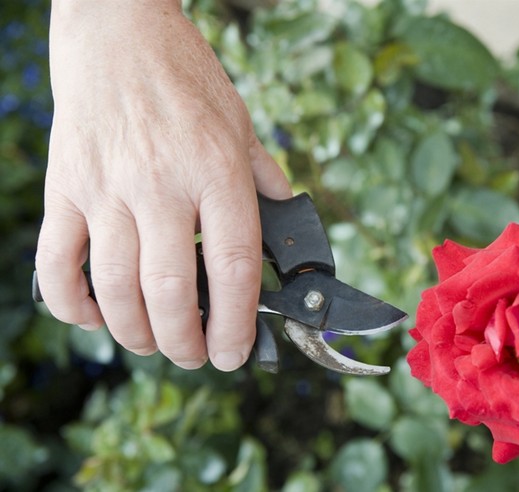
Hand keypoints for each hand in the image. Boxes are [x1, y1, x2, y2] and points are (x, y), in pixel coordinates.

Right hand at [35, 0, 290, 370]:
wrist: (119, 32)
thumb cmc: (187, 79)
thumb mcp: (242, 124)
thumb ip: (264, 181)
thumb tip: (285, 227)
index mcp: (216, 171)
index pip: (231, 266)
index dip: (235, 323)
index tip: (236, 353)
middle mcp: (160, 183)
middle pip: (170, 290)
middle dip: (186, 341)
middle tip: (196, 356)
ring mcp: (106, 187)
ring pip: (114, 287)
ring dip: (137, 333)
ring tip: (157, 344)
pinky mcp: (64, 187)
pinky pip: (56, 263)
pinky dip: (73, 305)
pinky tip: (97, 317)